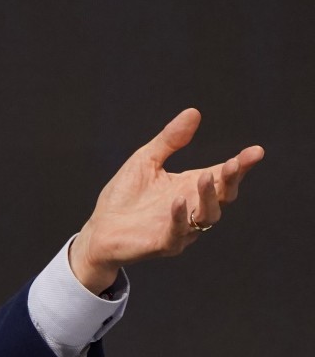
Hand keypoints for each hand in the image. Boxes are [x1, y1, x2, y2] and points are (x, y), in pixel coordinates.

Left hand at [69, 108, 263, 293]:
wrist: (101, 229)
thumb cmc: (125, 196)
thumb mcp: (147, 160)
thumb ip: (170, 140)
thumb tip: (194, 112)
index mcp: (190, 186)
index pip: (222, 175)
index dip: (240, 165)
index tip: (255, 151)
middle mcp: (192, 207)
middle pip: (223, 196)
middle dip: (231, 180)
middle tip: (235, 163)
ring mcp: (181, 228)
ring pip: (207, 215)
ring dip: (208, 197)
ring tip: (205, 177)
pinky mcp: (163, 244)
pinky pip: (177, 233)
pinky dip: (180, 218)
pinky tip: (178, 200)